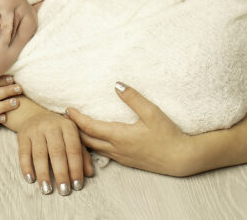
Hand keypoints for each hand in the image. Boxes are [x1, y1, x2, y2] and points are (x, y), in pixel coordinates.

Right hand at [8, 105, 93, 193]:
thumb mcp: (72, 137)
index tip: (77, 186)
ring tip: (47, 189)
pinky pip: (23, 153)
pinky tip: (31, 179)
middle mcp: (51, 126)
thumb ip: (82, 154)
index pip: (73, 149)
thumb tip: (89, 173)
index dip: (76, 168)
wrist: (33, 115)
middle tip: (64, 191)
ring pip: (39, 154)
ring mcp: (35, 130)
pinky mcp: (22, 135)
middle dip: (61, 173)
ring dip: (43, 173)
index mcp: (67, 126)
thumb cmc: (58, 132)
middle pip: (57, 152)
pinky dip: (26, 167)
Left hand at [65, 83, 196, 176]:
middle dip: (74, 129)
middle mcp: (116, 149)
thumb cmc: (168, 135)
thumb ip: (133, 98)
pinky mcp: (127, 161)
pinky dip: (94, 145)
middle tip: (64, 118)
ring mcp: (121, 157)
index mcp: (119, 136)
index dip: (76, 118)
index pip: (90, 127)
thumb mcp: (152, 113)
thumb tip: (117, 84)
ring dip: (83, 138)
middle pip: (87, 140)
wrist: (182, 159)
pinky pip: (104, 154)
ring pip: (94, 149)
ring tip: (75, 128)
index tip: (66, 109)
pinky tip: (94, 140)